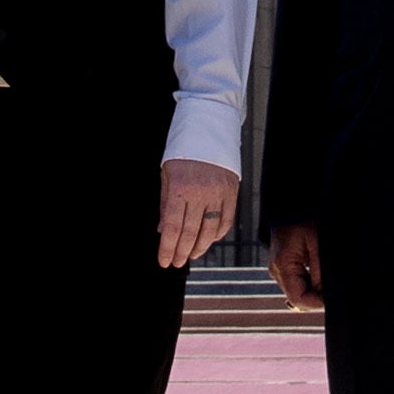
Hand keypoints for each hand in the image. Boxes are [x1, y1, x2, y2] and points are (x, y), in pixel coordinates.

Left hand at [158, 156, 239, 270]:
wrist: (208, 130)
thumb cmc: (183, 154)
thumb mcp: (167, 175)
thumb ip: (165, 204)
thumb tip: (162, 231)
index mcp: (180, 187)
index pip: (172, 226)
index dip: (167, 247)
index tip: (163, 261)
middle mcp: (200, 192)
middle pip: (190, 232)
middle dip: (181, 252)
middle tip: (176, 263)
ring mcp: (218, 193)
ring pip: (209, 230)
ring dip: (199, 247)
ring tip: (190, 255)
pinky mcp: (231, 192)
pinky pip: (226, 221)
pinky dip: (217, 235)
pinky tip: (208, 241)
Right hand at [268, 219, 323, 310]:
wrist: (292, 205)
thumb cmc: (304, 218)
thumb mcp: (317, 244)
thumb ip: (320, 273)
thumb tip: (324, 296)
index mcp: (282, 265)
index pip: (298, 299)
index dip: (316, 302)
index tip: (332, 296)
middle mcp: (276, 271)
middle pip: (299, 297)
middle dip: (316, 294)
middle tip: (331, 282)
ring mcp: (278, 269)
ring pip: (299, 291)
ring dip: (313, 287)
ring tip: (323, 270)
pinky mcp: (282, 266)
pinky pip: (297, 281)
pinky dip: (309, 280)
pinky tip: (316, 268)